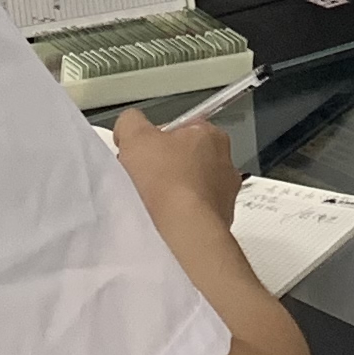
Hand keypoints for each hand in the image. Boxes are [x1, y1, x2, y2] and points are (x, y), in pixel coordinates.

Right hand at [110, 111, 245, 247]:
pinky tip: (161, 220)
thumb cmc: (167, 183)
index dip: (154, 141)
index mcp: (211, 135)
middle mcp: (224, 164)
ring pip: (189, 189)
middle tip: (141, 178)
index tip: (140, 153)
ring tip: (149, 203)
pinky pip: (193, 215)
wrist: (185, 232)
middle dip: (162, 168)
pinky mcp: (219, 223)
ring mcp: (225, 196)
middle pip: (184, 160)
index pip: (179, 129)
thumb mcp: (135, 136)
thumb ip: (131, 122)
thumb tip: (129, 127)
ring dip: (171, 194)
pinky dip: (178, 217)